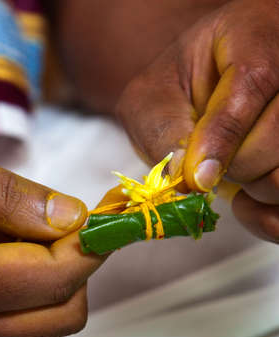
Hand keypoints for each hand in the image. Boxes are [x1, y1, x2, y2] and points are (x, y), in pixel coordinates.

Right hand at [0, 157, 104, 336]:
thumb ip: (9, 198)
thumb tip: (73, 218)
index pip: (53, 280)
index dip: (88, 246)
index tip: (102, 216)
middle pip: (61, 314)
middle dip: (78, 266)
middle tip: (67, 223)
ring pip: (46, 317)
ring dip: (59, 274)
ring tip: (33, 229)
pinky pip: (24, 310)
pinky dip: (36, 279)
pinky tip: (14, 242)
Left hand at [117, 0, 278, 241]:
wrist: (202, 91)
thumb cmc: (179, 90)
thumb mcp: (153, 98)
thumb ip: (163, 129)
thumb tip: (187, 178)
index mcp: (255, 36)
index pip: (253, 82)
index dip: (223, 136)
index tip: (197, 176)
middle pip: (275, 137)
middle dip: (233, 166)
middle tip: (211, 162)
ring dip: (252, 189)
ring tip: (230, 172)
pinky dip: (265, 216)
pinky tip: (247, 198)